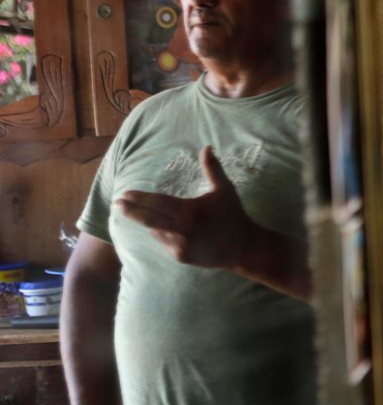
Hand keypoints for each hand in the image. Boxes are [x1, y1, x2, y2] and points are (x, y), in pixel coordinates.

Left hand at [116, 146, 254, 269]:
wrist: (244, 248)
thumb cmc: (233, 215)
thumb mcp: (224, 190)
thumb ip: (212, 169)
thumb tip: (206, 147)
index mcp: (190, 211)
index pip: (157, 203)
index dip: (139, 198)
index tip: (124, 194)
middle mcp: (182, 229)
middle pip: (148, 219)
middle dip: (130, 211)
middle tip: (117, 204)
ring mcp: (180, 245)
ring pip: (156, 231)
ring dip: (150, 222)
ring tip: (144, 214)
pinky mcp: (181, 256)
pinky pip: (165, 242)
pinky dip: (163, 233)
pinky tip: (167, 228)